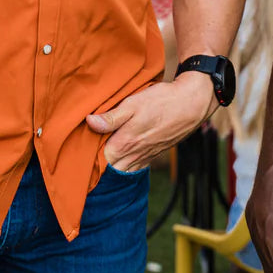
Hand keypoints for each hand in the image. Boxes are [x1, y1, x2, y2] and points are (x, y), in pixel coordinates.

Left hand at [86, 72, 215, 170]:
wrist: (192, 103)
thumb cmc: (162, 101)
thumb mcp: (133, 103)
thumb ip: (111, 117)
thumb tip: (89, 122)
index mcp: (125, 143)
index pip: (98, 161)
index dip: (87, 157)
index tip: (80, 149)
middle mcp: (135, 155)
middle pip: (109, 170)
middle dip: (97, 166)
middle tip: (86, 155)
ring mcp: (146, 156)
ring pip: (123, 170)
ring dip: (112, 167)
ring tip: (101, 157)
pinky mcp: (155, 153)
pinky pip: (136, 167)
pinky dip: (126, 166)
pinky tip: (122, 157)